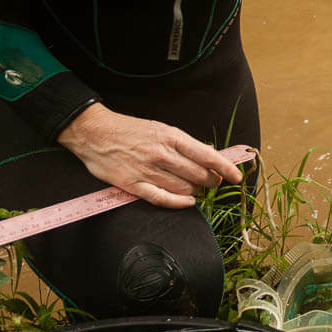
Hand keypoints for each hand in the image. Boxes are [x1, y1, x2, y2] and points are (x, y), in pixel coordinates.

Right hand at [57, 103, 248, 207]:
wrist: (95, 133)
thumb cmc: (131, 130)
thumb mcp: (161, 129)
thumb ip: (185, 144)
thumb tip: (210, 154)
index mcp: (171, 136)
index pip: (207, 156)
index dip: (225, 168)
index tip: (236, 177)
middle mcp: (162, 154)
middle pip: (198, 175)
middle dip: (211, 182)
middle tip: (212, 183)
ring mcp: (147, 170)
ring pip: (184, 188)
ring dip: (195, 191)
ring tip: (196, 189)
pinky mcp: (134, 185)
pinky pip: (162, 199)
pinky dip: (179, 202)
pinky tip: (188, 202)